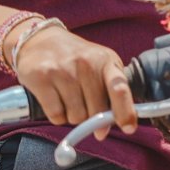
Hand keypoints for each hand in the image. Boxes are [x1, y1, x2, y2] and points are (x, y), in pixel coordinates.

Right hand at [12, 26, 137, 139]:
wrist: (41, 39)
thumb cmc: (77, 58)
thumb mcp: (101, 65)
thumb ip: (110, 93)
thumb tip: (104, 130)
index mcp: (107, 60)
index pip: (120, 88)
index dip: (125, 111)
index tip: (128, 128)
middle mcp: (86, 63)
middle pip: (95, 112)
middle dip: (91, 117)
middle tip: (84, 104)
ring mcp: (62, 70)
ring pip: (75, 116)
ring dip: (72, 115)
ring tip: (68, 97)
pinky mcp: (41, 78)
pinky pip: (56, 115)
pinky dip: (57, 116)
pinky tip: (55, 100)